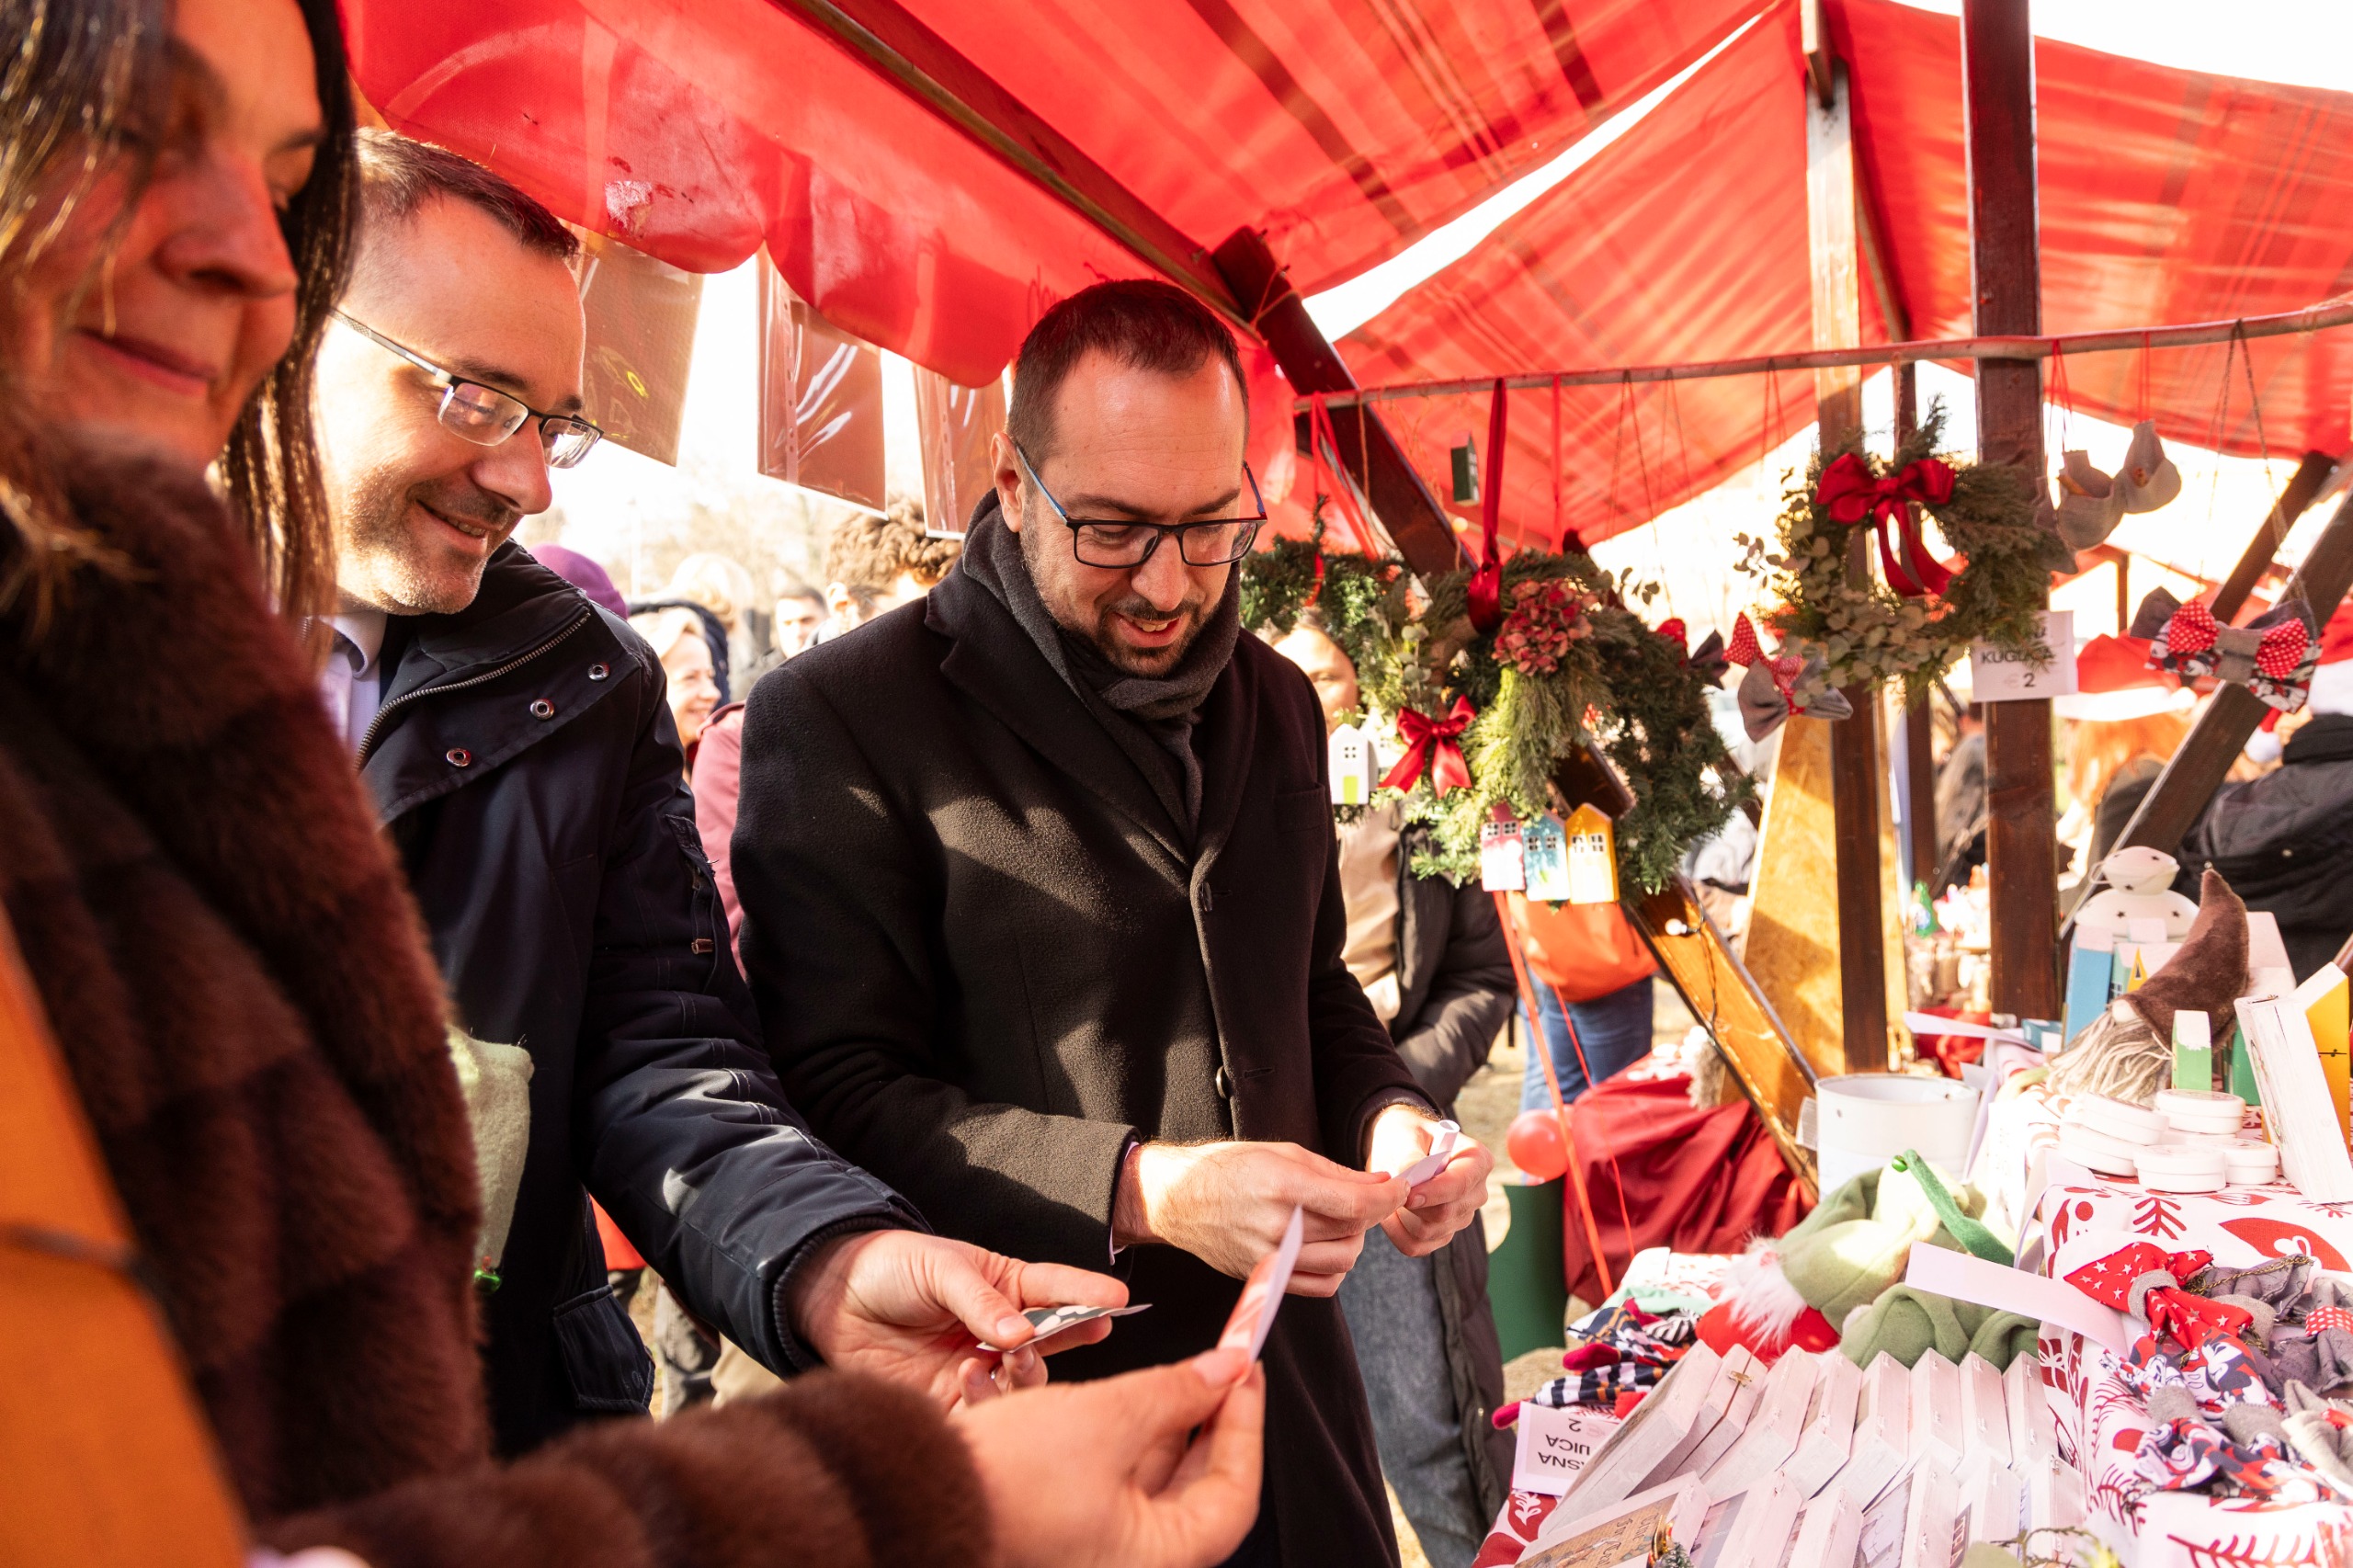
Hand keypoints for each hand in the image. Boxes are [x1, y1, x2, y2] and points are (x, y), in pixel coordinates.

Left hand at [785, 1230, 1127, 1408]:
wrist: (832, 1298)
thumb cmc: (891, 1267)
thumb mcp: (941, 1267)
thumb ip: (981, 1300)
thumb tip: (1022, 1334)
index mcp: (1005, 1286)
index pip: (1057, 1289)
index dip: (1089, 1293)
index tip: (1121, 1299)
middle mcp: (1000, 1330)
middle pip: (1052, 1341)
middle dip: (1073, 1338)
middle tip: (1084, 1333)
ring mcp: (978, 1365)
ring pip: (1024, 1381)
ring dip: (1027, 1371)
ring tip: (1006, 1356)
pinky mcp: (950, 1400)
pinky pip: (984, 1409)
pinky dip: (986, 1398)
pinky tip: (969, 1376)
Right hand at [957, 1347, 1264, 1567]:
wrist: (915, 1493)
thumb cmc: (1005, 1481)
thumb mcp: (1106, 1419)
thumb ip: (1175, 1392)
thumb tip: (1225, 1371)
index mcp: (1157, 1560)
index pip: (1234, 1491)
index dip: (1244, 1424)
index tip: (1244, 1371)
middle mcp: (1133, 1563)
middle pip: (1198, 1486)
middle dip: (1209, 1419)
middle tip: (1222, 1365)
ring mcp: (1099, 1548)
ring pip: (1156, 1480)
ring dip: (1169, 1423)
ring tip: (1180, 1371)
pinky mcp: (1070, 1528)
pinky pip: (1117, 1480)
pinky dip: (1129, 1438)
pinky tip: (1131, 1397)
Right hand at [1116, 1140, 1405, 1295]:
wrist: (1179, 1200)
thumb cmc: (1230, 1168)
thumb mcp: (1283, 1153)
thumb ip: (1336, 1172)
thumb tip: (1381, 1182)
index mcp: (1283, 1187)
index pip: (1356, 1202)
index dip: (1388, 1196)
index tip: (1400, 1188)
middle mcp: (1278, 1227)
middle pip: (1353, 1233)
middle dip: (1371, 1214)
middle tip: (1364, 1199)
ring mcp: (1270, 1258)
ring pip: (1342, 1262)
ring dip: (1354, 1242)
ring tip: (1343, 1223)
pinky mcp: (1265, 1278)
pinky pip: (1320, 1287)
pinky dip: (1335, 1269)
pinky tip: (1328, 1247)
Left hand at [1364, 1104, 1493, 1257]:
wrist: (1398, 1148)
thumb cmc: (1406, 1135)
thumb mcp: (1405, 1133)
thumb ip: (1410, 1154)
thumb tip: (1411, 1178)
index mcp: (1478, 1160)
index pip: (1461, 1184)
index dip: (1434, 1192)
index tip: (1407, 1193)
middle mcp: (1476, 1193)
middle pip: (1447, 1213)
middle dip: (1413, 1205)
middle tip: (1390, 1189)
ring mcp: (1462, 1216)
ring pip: (1430, 1232)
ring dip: (1402, 1217)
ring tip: (1389, 1194)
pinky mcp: (1443, 1234)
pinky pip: (1417, 1246)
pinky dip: (1396, 1232)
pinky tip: (1388, 1212)